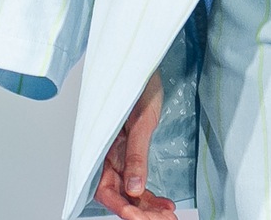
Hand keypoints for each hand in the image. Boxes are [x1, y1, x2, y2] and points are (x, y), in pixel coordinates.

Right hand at [95, 67, 174, 218]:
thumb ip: (136, 156)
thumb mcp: (141, 122)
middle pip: (120, 195)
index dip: (121, 207)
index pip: (105, 189)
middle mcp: (109, 157)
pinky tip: (166, 205)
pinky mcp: (132, 154)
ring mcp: (121, 156)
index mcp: (102, 149)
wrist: (146, 65)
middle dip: (140, 212)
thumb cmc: (139, 85)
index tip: (137, 217)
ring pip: (131, 192)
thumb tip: (134, 189)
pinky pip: (139, 181)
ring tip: (168, 217)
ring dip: (148, 208)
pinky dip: (151, 196)